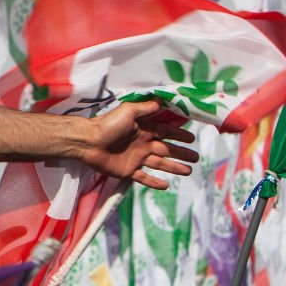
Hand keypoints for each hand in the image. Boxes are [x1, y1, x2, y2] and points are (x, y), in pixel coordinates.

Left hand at [77, 102, 195, 190]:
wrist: (88, 142)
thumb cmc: (107, 124)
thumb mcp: (128, 111)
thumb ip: (146, 108)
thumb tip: (162, 100)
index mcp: (143, 130)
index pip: (166, 132)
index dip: (179, 135)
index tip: (192, 138)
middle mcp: (142, 144)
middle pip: (167, 149)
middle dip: (181, 153)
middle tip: (196, 158)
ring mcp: (136, 158)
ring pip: (160, 164)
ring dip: (174, 168)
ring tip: (188, 171)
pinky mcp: (128, 171)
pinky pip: (144, 178)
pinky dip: (154, 182)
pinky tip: (166, 185)